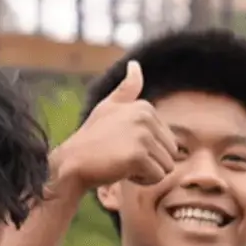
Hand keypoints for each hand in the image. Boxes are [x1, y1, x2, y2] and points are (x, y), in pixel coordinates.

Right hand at [55, 61, 175, 192]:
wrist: (74, 160)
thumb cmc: (93, 137)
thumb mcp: (109, 107)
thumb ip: (126, 89)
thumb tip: (135, 64)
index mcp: (145, 107)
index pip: (171, 142)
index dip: (151, 151)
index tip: (126, 144)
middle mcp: (146, 117)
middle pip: (172, 155)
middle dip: (153, 163)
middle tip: (126, 156)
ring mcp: (142, 135)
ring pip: (167, 168)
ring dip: (148, 173)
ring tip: (124, 162)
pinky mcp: (138, 155)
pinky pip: (157, 178)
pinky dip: (142, 181)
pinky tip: (122, 170)